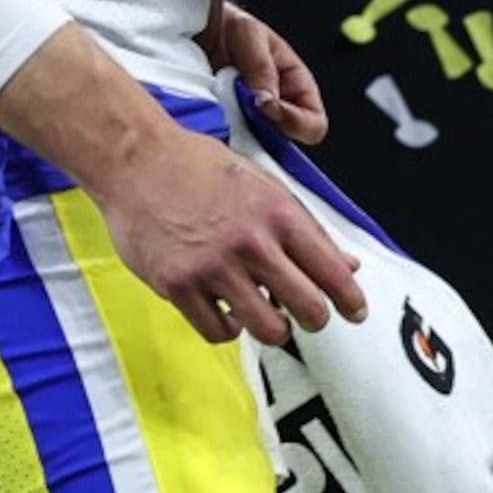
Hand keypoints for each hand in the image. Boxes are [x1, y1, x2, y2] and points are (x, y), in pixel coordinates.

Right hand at [96, 128, 364, 347]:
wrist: (137, 160)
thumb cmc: (202, 169)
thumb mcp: (266, 187)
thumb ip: (308, 230)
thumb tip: (349, 266)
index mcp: (279, 215)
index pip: (332, 271)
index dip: (351, 301)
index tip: (355, 314)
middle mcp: (251, 243)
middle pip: (308, 308)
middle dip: (315, 319)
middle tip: (308, 316)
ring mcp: (212, 267)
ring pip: (267, 329)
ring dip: (274, 329)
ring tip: (267, 316)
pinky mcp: (177, 285)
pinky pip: (218, 332)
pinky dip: (229, 330)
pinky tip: (228, 315)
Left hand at [210, 5, 328, 144]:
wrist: (197, 28)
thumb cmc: (230, 26)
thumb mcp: (250, 36)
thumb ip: (262, 68)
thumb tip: (267, 101)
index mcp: (297, 87)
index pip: (314, 123)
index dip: (295, 121)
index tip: (266, 107)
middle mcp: (279, 108)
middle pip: (286, 140)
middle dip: (265, 129)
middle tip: (242, 108)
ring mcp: (252, 119)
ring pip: (257, 142)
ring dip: (241, 130)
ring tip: (223, 106)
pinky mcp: (227, 124)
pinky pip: (231, 140)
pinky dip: (223, 132)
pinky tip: (212, 114)